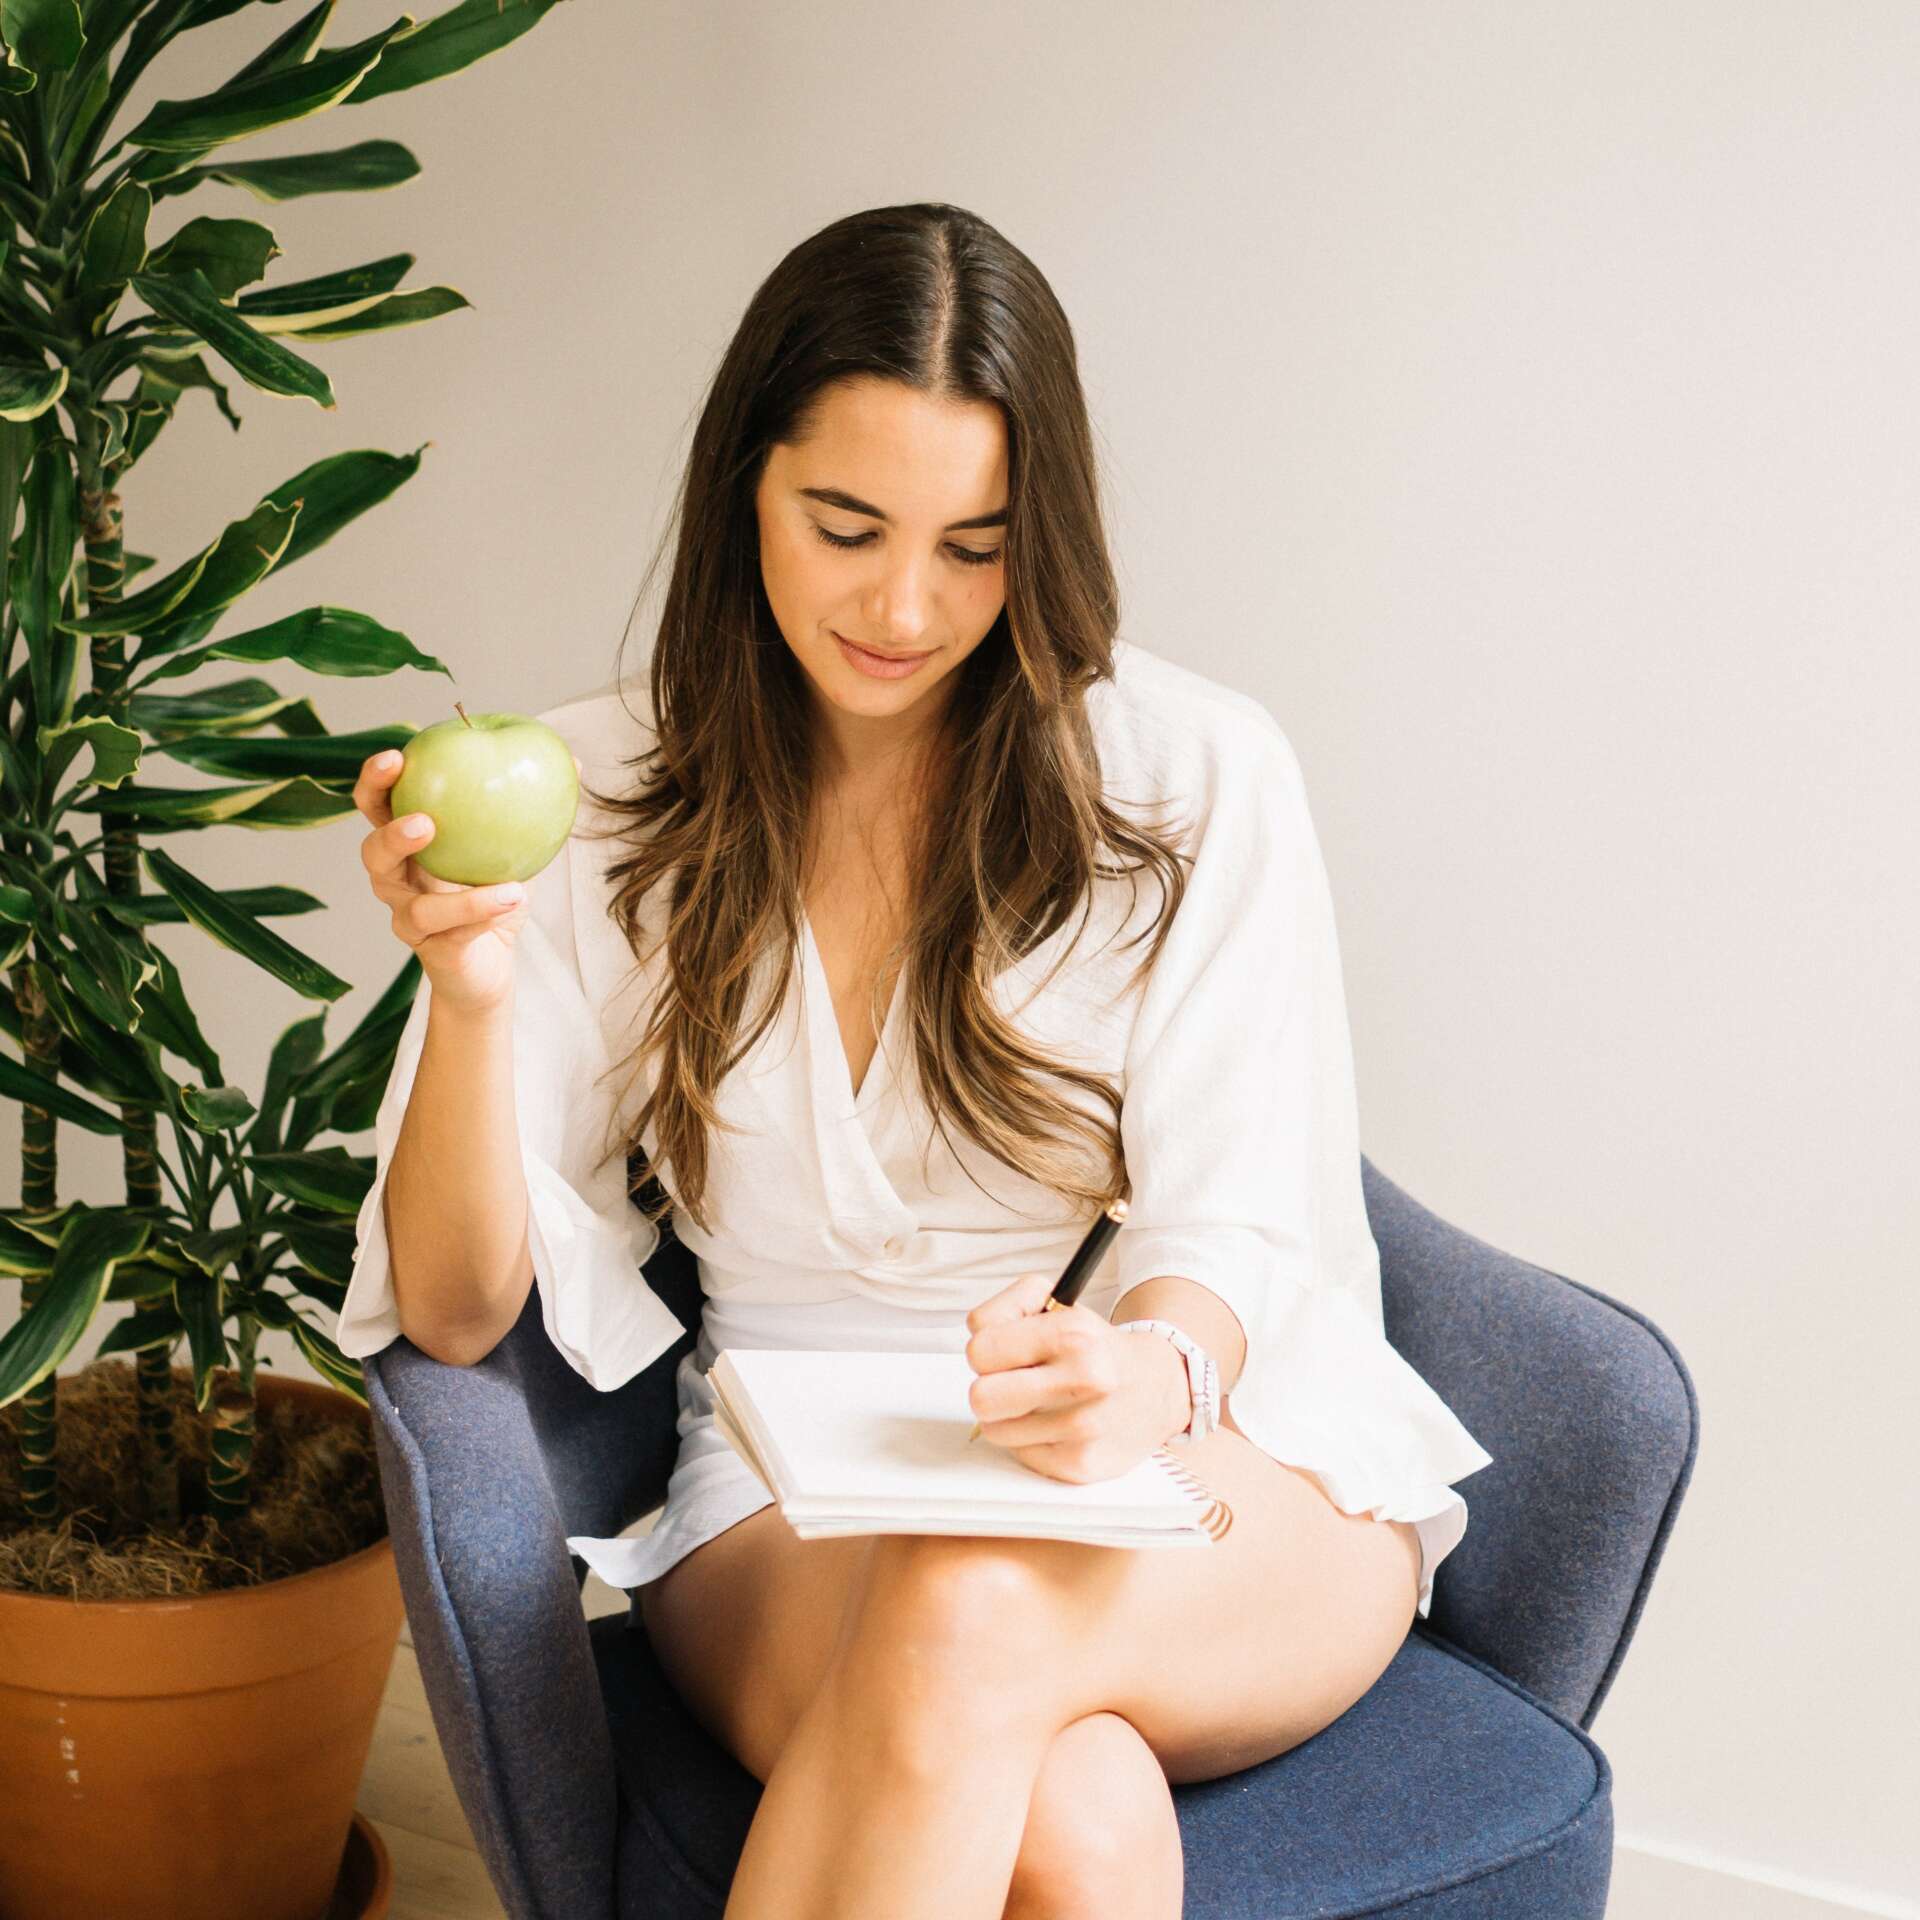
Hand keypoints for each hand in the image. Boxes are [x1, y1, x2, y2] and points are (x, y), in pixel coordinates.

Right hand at [353, 744, 583, 1017]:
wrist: (493, 963)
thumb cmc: (495, 895)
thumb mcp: (518, 847)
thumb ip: (534, 807)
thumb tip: (574, 763)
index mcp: (407, 844)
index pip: (377, 806)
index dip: (376, 782)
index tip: (394, 758)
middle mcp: (396, 881)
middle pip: (372, 854)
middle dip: (391, 834)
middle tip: (424, 821)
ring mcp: (409, 920)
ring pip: (418, 909)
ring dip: (462, 897)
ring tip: (509, 883)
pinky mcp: (433, 952)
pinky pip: (455, 934)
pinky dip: (485, 916)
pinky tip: (514, 901)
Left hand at [964, 1271, 1191, 1483]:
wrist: (1157, 1388)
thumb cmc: (1094, 1346)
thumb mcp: (1058, 1303)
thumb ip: (1007, 1308)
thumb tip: (975, 1337)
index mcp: (1073, 1334)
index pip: (980, 1349)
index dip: (985, 1350)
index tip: (1002, 1351)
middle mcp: (1084, 1381)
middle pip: (981, 1398)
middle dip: (988, 1387)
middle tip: (1013, 1381)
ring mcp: (1083, 1428)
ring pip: (995, 1430)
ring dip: (1009, 1417)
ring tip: (1038, 1403)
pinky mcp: (1080, 1465)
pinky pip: (1020, 1455)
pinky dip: (1031, 1440)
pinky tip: (1056, 1425)